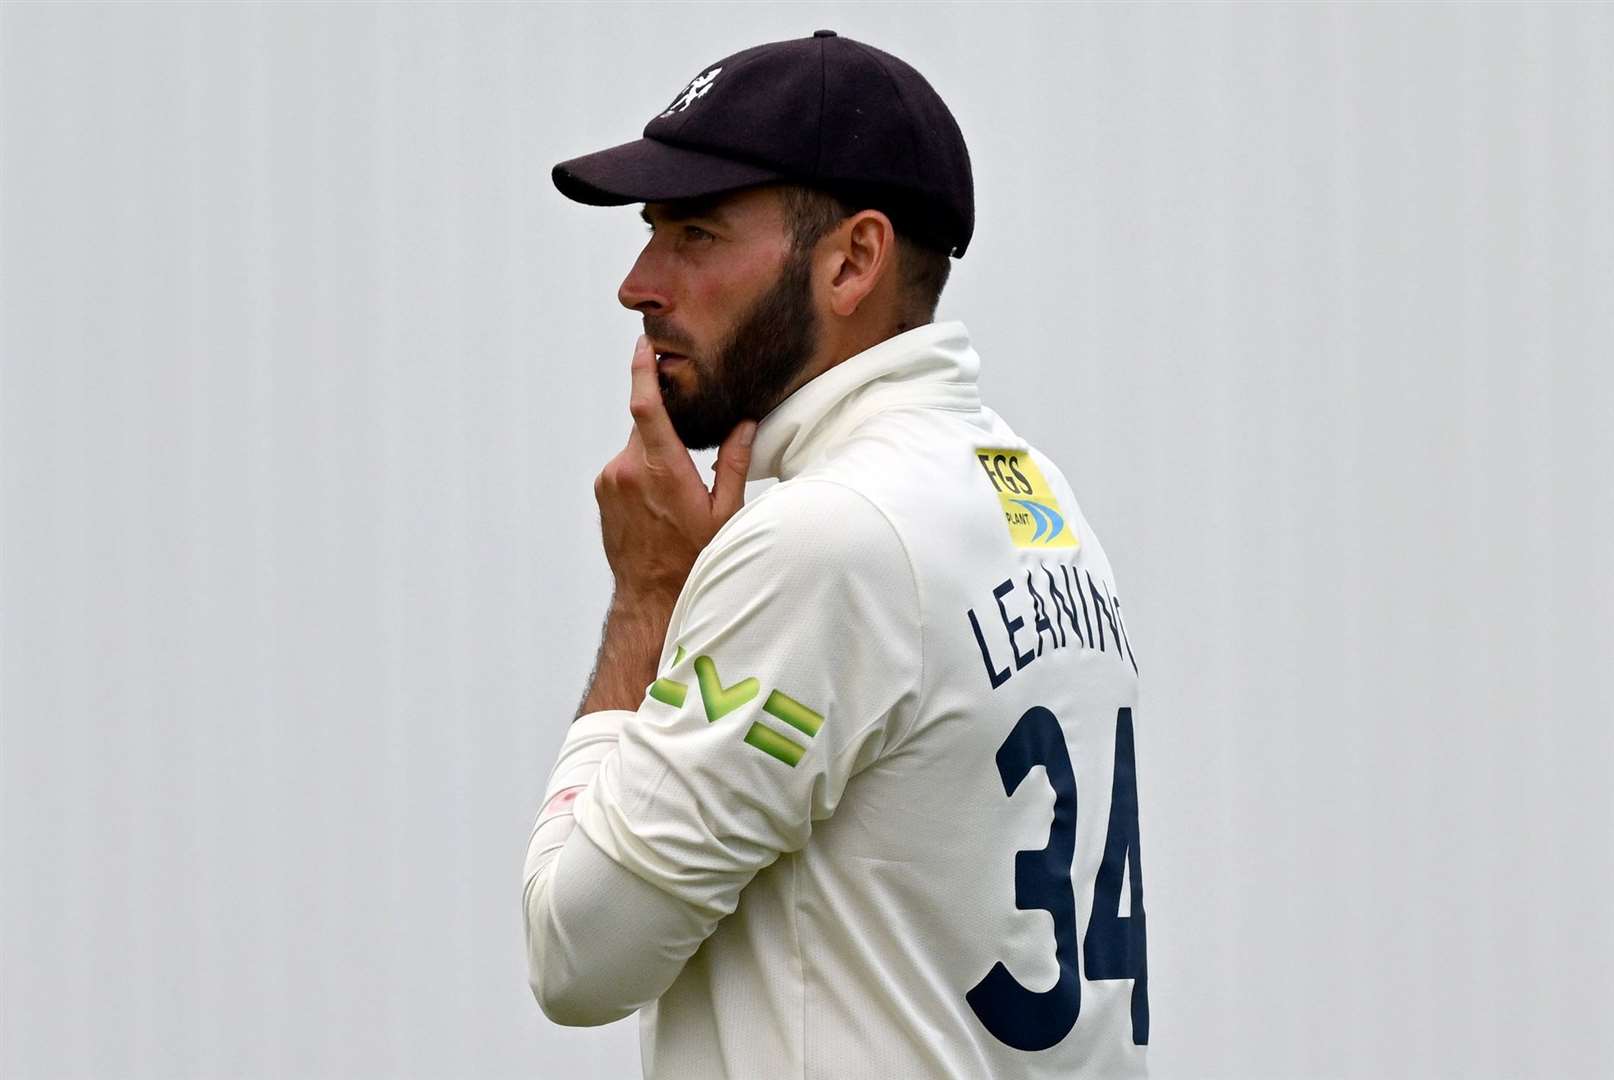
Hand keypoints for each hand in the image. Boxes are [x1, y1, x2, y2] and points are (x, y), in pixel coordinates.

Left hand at [593, 335, 756, 608]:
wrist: (649, 596)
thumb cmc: (691, 560)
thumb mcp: (725, 515)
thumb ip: (734, 464)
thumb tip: (745, 424)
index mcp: (661, 470)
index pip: (645, 407)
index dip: (643, 370)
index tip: (644, 346)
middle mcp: (628, 469)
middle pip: (645, 424)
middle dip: (666, 423)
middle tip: (689, 446)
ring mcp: (610, 479)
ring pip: (636, 446)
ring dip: (656, 453)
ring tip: (677, 490)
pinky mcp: (601, 489)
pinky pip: (625, 465)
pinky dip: (643, 469)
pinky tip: (660, 500)